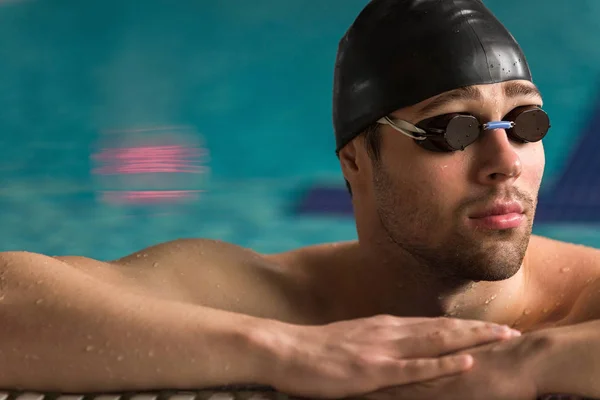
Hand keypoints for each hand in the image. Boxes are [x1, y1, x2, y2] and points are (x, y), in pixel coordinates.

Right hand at [262, 315, 519, 397]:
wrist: (284, 349)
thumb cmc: (314, 350)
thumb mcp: (351, 342)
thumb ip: (376, 343)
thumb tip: (396, 348)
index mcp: (385, 327)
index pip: (432, 325)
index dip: (463, 327)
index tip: (490, 328)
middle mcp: (390, 332)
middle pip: (443, 329)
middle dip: (479, 330)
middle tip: (513, 332)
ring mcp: (383, 350)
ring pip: (437, 341)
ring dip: (473, 339)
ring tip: (503, 338)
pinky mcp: (373, 369)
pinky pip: (415, 367)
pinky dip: (443, 363)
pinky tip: (466, 361)